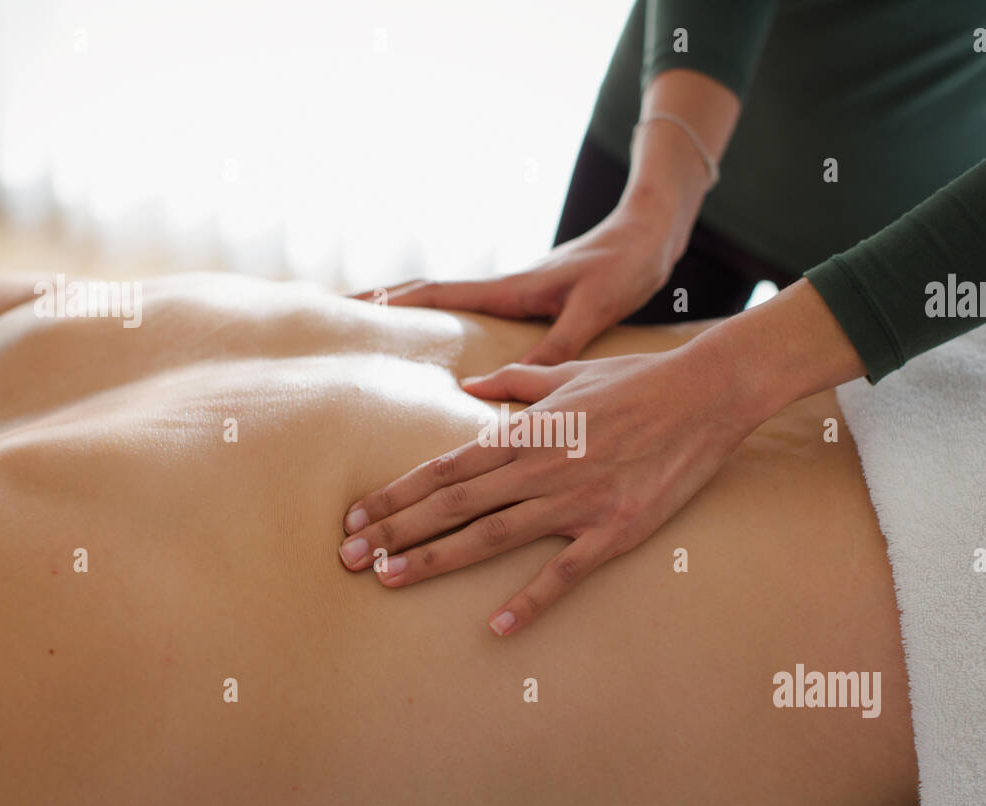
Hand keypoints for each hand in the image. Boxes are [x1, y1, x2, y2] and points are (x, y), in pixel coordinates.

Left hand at [337, 336, 766, 635]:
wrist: (704, 394)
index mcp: (525, 431)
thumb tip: (469, 388)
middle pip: (452, 503)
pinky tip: (497, 627)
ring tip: (390, 579)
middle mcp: (539, 466)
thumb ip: (515, 384)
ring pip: (490, 535)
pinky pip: (563, 572)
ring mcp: (575, 500)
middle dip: (395, 530)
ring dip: (436, 558)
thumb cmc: (635, 381)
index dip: (396, 494)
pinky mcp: (613, 530)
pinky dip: (531, 600)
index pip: (444, 467)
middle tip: (348, 557)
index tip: (356, 516)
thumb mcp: (569, 373)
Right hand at [351, 195, 682, 365]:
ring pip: (449, 308)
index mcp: (509, 289)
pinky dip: (448, 328)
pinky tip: (444, 352)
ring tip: (373, 340)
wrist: (649, 239)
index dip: (390, 300)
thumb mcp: (591, 310)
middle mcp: (503, 291)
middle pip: (429, 297)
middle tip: (336, 322)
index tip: (345, 306)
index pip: (436, 293)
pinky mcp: (530, 307)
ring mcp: (513, 298)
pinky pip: (476, 319)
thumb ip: (555, 345)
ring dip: (411, 317)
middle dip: (383, 306)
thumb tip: (508, 386)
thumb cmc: (623, 269)